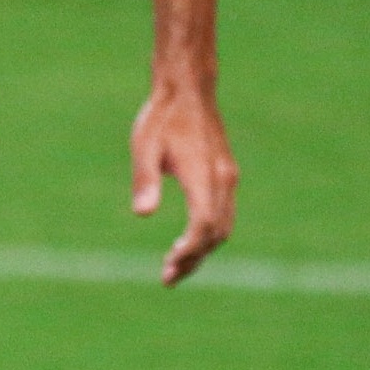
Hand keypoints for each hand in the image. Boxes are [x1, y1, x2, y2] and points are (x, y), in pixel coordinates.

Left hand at [132, 81, 237, 283]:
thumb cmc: (161, 117)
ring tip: (175, 268)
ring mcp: (227, 177)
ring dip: (202, 250)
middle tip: (167, 278)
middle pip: (216, 232)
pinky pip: (223, 214)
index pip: (204, 223)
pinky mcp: (225, 174)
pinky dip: (208, 234)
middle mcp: (222, 179)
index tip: (169, 266)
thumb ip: (144, 180)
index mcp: (203, 175)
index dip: (190, 250)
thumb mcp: (144, 146)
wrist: (187, 90)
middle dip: (195, 259)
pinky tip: (187, 244)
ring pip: (223, 226)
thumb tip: (142, 214)